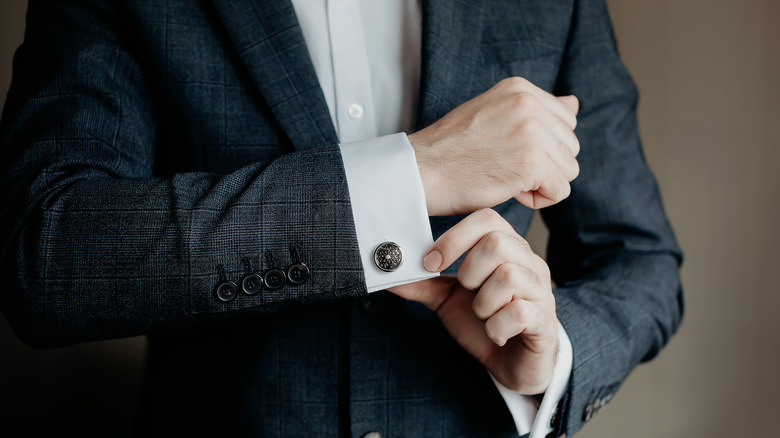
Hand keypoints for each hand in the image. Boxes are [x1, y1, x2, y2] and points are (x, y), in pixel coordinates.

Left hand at [388, 208, 557, 393]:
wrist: (513, 365)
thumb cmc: (485, 324)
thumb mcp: (448, 300)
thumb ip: (424, 284)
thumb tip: (387, 271)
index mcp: (507, 249)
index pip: (486, 219)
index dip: (454, 237)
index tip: (431, 263)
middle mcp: (528, 263)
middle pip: (497, 243)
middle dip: (469, 273)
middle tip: (468, 294)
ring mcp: (541, 290)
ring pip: (507, 277)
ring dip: (483, 304)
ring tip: (484, 316)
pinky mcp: (545, 320)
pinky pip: (518, 312)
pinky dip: (496, 328)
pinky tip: (497, 334)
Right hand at [409, 76, 579, 215]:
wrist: (420, 171)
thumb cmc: (450, 150)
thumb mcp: (492, 114)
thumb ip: (535, 108)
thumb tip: (575, 102)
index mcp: (519, 88)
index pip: (564, 121)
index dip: (541, 146)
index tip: (508, 152)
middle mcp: (528, 103)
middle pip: (570, 146)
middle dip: (545, 165)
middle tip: (505, 169)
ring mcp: (531, 132)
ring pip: (569, 169)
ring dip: (542, 183)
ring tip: (506, 180)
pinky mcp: (531, 163)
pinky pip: (560, 190)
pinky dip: (538, 200)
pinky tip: (510, 193)